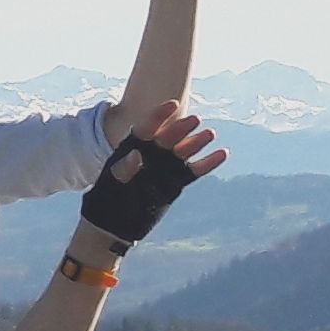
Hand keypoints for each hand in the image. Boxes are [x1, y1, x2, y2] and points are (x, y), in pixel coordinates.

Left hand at [77, 102, 224, 249]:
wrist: (114, 226)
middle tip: (194, 120)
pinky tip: (222, 154)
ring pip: (184, 150)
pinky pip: (195, 170)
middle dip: (180, 128)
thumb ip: (123, 169)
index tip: (172, 104)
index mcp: (131, 150)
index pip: (146, 128)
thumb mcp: (111, 186)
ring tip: (210, 134)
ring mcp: (164, 167)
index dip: (158, 115)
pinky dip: (208, 163)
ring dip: (196, 142)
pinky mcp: (176, 181)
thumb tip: (136, 155)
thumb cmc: (106, 202)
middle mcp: (151, 155)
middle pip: (168, 137)